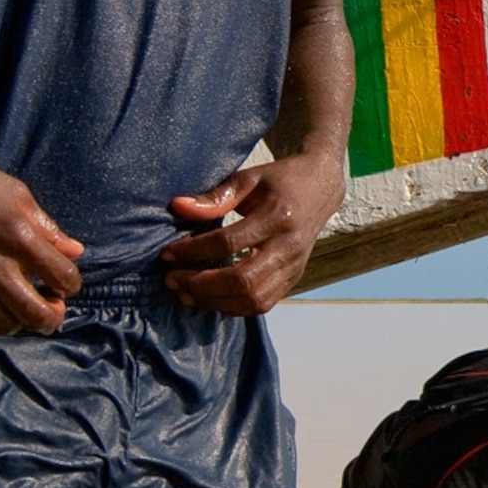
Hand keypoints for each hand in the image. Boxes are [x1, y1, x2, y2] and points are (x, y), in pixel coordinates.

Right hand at [0, 141, 84, 335]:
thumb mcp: (15, 193)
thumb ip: (47, 227)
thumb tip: (75, 252)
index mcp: (19, 236)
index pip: (64, 278)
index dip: (70, 286)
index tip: (62, 285)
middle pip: (36, 315)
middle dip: (50, 318)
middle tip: (48, 310)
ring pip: (1, 325)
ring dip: (14, 322)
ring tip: (12, 308)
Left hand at [160, 151, 344, 314]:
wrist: (320, 188)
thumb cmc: (280, 181)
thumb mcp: (248, 180)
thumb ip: (215, 197)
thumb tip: (178, 208)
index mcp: (278, 217)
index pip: (229, 243)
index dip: (194, 251)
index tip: (168, 254)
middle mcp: (289, 247)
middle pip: (243, 280)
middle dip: (201, 285)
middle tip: (172, 280)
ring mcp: (294, 267)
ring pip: (253, 299)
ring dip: (215, 301)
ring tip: (186, 293)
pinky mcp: (293, 279)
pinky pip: (262, 305)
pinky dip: (232, 307)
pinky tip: (210, 298)